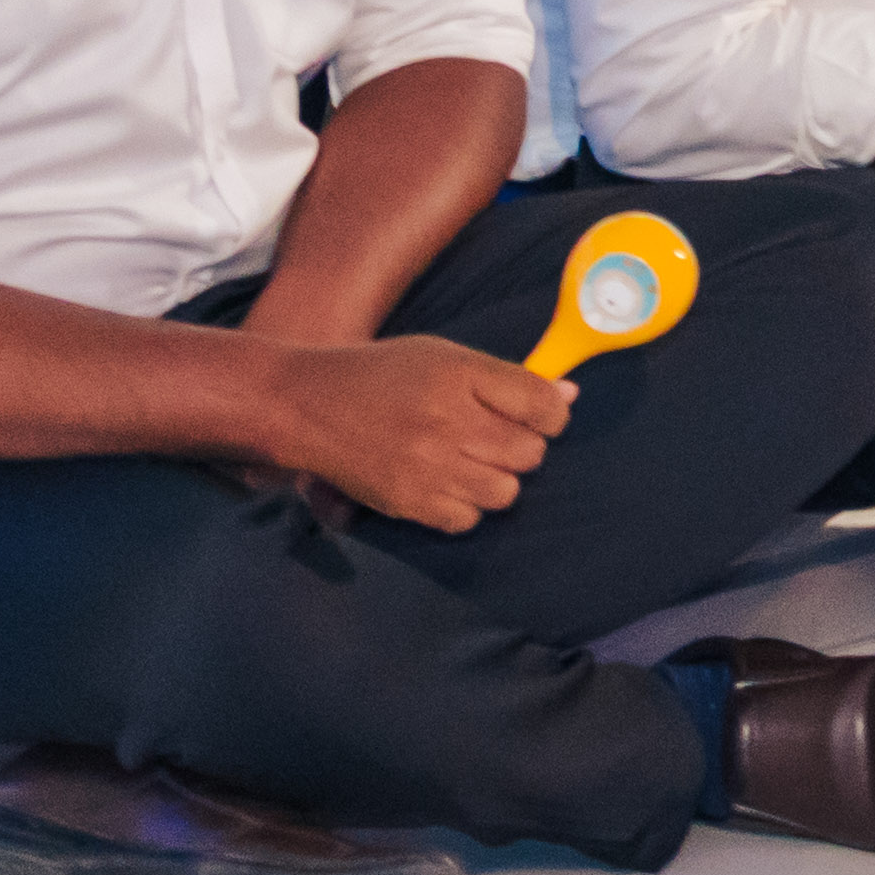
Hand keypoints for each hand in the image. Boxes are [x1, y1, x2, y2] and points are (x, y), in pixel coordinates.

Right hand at [258, 335, 568, 537]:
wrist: (306, 405)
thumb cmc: (382, 375)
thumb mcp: (444, 356)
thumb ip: (506, 379)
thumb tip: (568, 395)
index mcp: (460, 374)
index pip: (543, 404)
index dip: (553, 413)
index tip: (541, 415)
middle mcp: (447, 420)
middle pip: (530, 452)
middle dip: (525, 446)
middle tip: (497, 437)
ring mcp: (426, 465)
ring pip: (506, 491)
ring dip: (498, 479)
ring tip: (473, 461)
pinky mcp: (406, 501)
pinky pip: (467, 519)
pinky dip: (466, 506)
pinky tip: (448, 483)